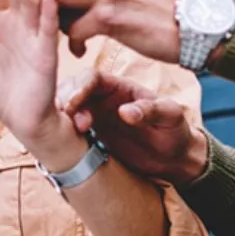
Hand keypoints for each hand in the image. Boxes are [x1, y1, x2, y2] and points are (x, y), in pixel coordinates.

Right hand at [57, 69, 208, 186]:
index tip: (72, 105)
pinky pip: (69, 130)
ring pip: (67, 110)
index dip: (79, 88)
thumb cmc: (175, 131)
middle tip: (63, 120)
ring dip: (59, 118)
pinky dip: (61, 133)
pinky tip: (59, 142)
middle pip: (73, 90)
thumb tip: (124, 111)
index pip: (92, 78)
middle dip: (63, 101)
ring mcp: (95, 117)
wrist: (174, 158)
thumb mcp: (170, 117)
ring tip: (61, 133)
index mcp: (121, 87)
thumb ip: (150, 110)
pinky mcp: (92, 136)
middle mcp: (104, 99)